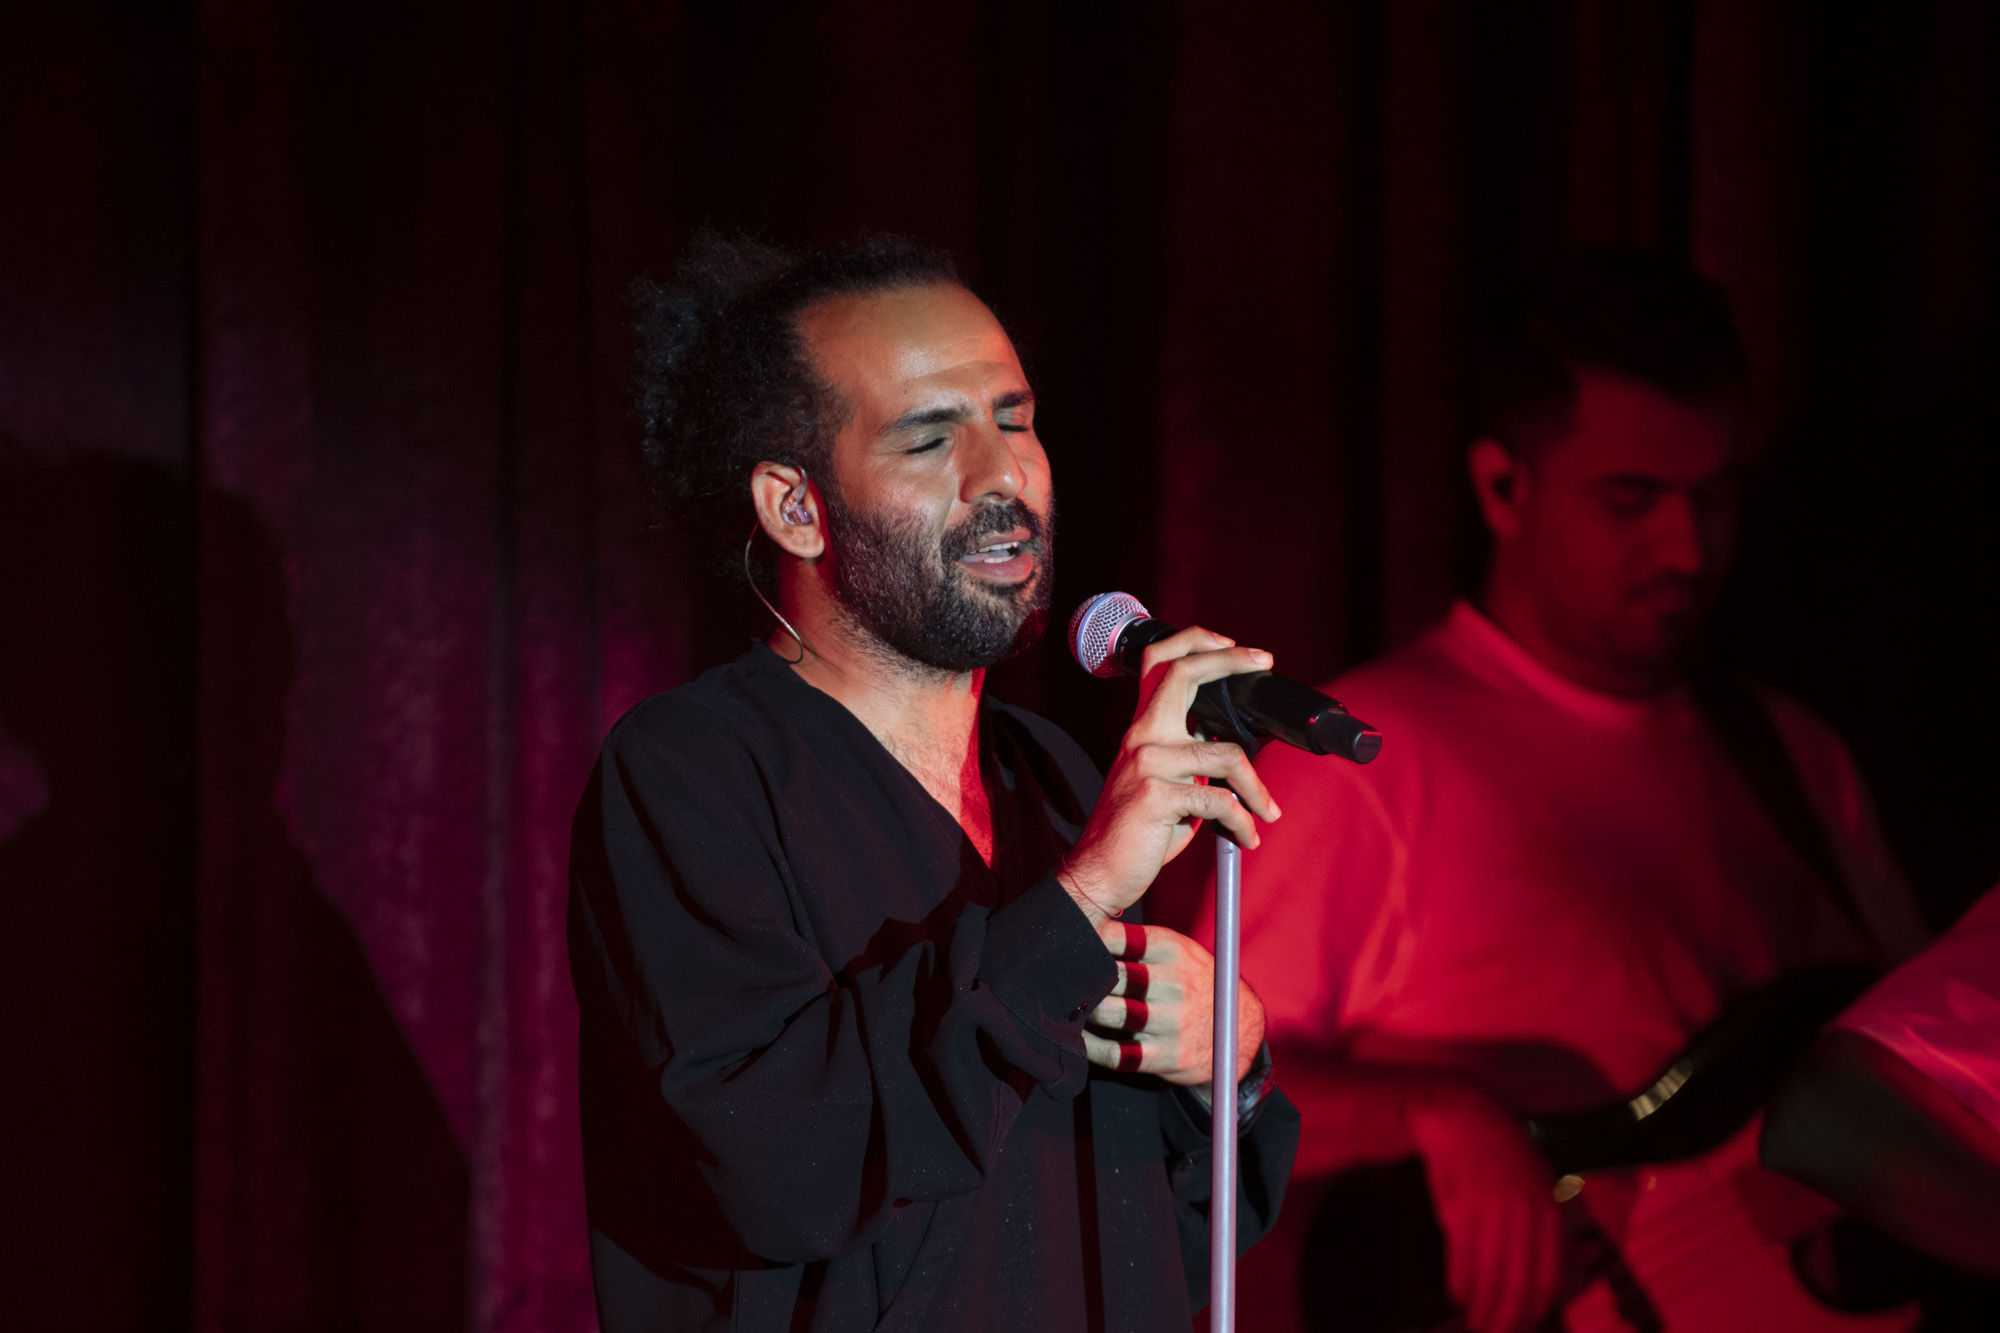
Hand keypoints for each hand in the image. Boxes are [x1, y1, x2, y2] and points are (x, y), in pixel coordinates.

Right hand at [1057, 626, 1280, 922]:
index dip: (1195, 641)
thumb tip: (1236, 745)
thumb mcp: (1164, 781)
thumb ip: (1190, 756)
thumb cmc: (1137, 830)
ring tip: (1265, 812)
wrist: (1098, 873)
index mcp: (1144, 730)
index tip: (1233, 646)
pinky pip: (1219, 801)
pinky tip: (1246, 837)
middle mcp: (1142, 737)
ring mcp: (1147, 764)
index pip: (1160, 664)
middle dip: (1230, 659)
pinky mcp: (1156, 797)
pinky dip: (1241, 822)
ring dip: (1256, 788)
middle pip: (1182, 672)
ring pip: (1226, 754)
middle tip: (1264, 661)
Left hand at [1080, 921, 1265, 1090]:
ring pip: (1109, 1013)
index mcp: (1173, 951)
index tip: (1064, 944)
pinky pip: (1117, 1054)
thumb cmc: (1194, 982)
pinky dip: (1091, 1048)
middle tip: (1054, 978)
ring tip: (1065, 1007)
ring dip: (1083, 1011)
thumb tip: (1087, 927)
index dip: (1087, 940)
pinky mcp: (1167, 1056)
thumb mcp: (1180, 951)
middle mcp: (1174, 984)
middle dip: (1080, 977)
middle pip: (1111, 976)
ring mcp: (1171, 1021)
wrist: (1239, 1030)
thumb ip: (1140, 942)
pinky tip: (1079, 1039)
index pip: (1119, 939)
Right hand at [1409, 1088, 1563, 1332]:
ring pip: (1490, 1274)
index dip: (1534, 1312)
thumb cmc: (1503, 1159)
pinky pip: (1462, 1255)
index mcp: (1550, 1212)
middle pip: (1519, 1283)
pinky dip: (1460, 1280)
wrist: (1466, 1118)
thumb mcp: (1537, 1189)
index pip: (1547, 1278)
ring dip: (1481, 1305)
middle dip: (1506, 1318)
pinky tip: (1456, 1294)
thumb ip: (1547, 1233)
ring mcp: (1494, 1210)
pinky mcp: (1463, 1205)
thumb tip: (1563, 1276)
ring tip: (1473, 1321)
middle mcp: (1527, 1214)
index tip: (1520, 1328)